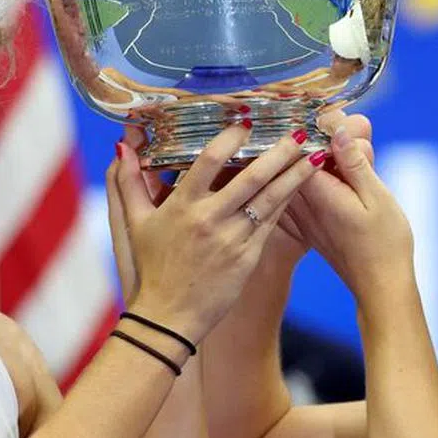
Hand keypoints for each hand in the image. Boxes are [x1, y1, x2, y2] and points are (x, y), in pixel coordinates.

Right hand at [111, 124, 324, 342]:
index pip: (209, 160)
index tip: (246, 121)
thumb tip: (123, 145)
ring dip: (295, 175)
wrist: (168, 316)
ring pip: (270, 199)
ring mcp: (232, 239)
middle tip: (299, 132)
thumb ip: (127, 181)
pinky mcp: (248, 257)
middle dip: (279, 152)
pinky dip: (288, 201)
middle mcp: (209, 219)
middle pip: (251, 178)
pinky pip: (272, 223)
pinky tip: (303, 185)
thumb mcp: (134, 222)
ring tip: (315, 154)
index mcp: (181, 206)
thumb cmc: (151, 267)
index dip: (230, 138)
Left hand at [289, 116, 413, 302]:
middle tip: (362, 142)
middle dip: (327, 141)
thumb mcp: (376, 196)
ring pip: (302, 172)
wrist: (381, 286)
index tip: (345, 122)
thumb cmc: (384, 244)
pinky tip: (348, 176)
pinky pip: (305, 189)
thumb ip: (353, 162)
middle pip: (299, 156)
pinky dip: (324, 176)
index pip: (301, 145)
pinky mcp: (308, 222)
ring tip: (359, 157)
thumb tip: (336, 129)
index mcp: (314, 193)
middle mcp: (300, 203)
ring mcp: (301, 215)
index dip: (322, 127)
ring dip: (327, 158)